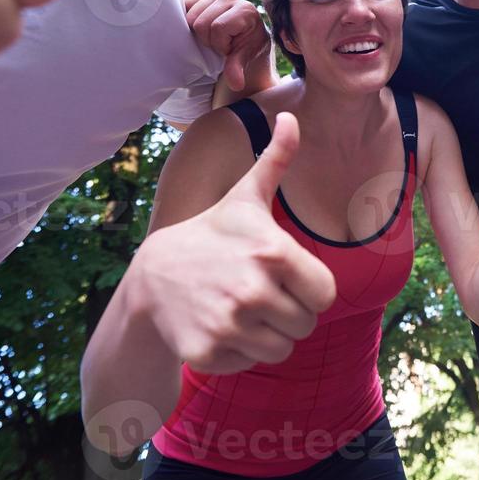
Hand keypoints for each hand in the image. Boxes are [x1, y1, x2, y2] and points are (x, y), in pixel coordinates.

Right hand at [131, 113, 336, 375]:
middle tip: (258, 293)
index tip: (285, 277)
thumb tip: (292, 115)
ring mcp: (228, 324)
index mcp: (273, 253)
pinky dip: (239, 352)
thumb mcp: (245, 198)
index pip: (326, 296)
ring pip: (281, 350)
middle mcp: (253, 291)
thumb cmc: (212, 234)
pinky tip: (219, 325)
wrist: (152, 277)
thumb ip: (276, 160)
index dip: (310, 289)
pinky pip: (249, 364)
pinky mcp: (207, 353)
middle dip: (288, 313)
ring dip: (267, 335)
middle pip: (305, 325)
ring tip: (241, 309)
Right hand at [185, 0, 270, 90]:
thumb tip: (236, 85)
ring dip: (199, 30)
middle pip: (201, 22)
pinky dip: (190, 17)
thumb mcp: (245, 57)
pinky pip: (186, 4)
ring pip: (191, 15)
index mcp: (245, 11)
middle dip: (208, 38)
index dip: (220, 44)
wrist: (247, 32)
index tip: (229, 48)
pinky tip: (203, 24)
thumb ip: (237, 68)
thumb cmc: (247, 44)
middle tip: (219, 42)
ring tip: (213, 34)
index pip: (218, 28)